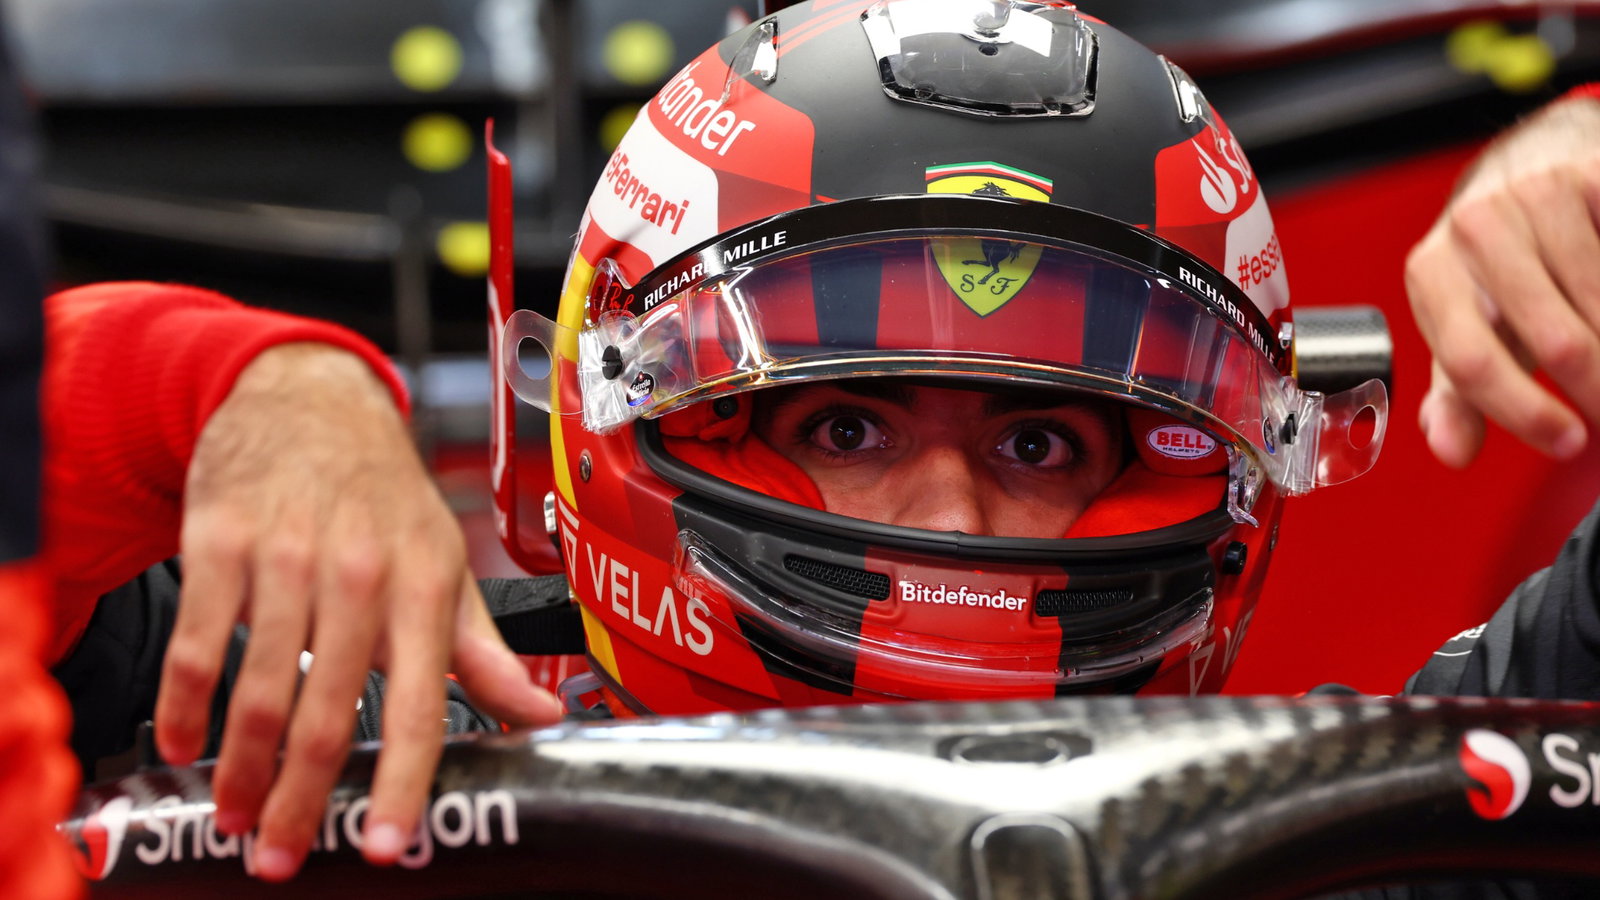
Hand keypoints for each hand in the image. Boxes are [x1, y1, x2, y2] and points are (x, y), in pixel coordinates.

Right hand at [151, 343, 563, 880]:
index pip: (422, 705)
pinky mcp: (221, 541)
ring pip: (256, 688)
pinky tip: (187, 743)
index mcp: (424, 588)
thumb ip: (484, 652)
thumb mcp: (446, 566)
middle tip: (278, 855)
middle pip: (326, 712)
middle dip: (299, 799)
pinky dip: (185, 705)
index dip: (402, 783)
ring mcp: (286, 557)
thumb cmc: (383, 497)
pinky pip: (196, 643)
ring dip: (239, 769)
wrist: (309, 402)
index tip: (387, 844)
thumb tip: (542, 717)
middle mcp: (359, 574)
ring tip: (233, 813)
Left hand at [1406, 93, 1599, 466]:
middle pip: (1553, 340)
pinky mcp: (1590, 177)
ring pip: (1599, 306)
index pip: (1471, 360)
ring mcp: (1535, 196)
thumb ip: (1457, 395)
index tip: (1567, 441)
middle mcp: (1475, 228)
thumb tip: (1451, 451)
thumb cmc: (1497, 268)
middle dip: (1597, 392)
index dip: (1523, 412)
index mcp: (1431, 272)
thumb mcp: (1466, 327)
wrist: (1533, 170)